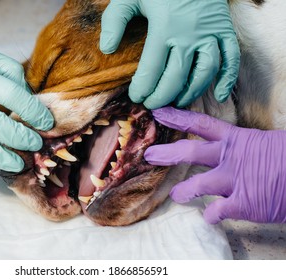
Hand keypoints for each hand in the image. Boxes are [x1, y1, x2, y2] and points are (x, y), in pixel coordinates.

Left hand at [100, 0, 239, 108]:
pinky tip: (220, 96)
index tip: (136, 97)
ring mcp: (210, 34)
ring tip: (178, 103)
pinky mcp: (225, 30)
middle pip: (176, 78)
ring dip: (191, 93)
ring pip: (204, 73)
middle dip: (162, 97)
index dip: (142, 89)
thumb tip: (107, 49)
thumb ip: (114, 21)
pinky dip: (228, 79)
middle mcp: (189, 35)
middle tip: (152, 104)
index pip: (151, 70)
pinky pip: (231, 59)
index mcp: (164, 28)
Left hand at [144, 107, 285, 223]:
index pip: (201, 124)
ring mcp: (235, 180)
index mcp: (237, 139)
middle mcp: (231, 158)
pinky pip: (218, 211)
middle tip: (149, 155)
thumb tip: (231, 150)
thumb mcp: (266, 143)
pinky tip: (209, 217)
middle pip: (191, 152)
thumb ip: (244, 147)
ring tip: (176, 195)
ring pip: (199, 185)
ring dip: (184, 190)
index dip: (178, 118)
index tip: (159, 112)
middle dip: (168, 153)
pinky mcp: (243, 203)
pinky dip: (212, 215)